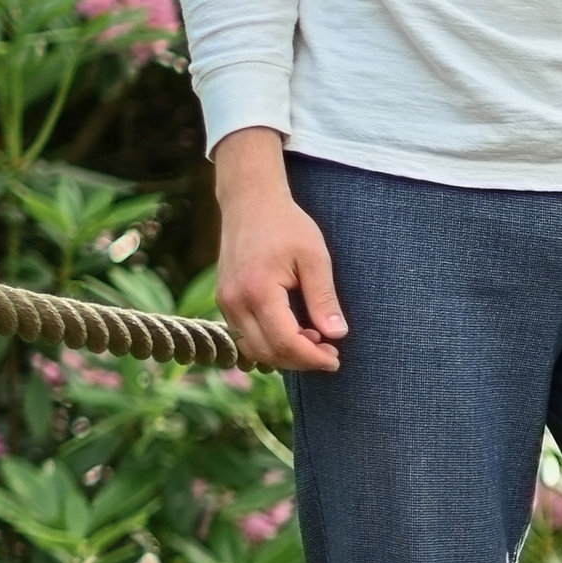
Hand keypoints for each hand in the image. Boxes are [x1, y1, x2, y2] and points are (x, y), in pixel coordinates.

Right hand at [213, 130, 345, 372]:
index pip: (285, 342)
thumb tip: (337, 335)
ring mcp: (225, 302)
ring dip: (284, 354)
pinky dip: (269, 342)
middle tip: (330, 353)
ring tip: (314, 340)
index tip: (336, 359)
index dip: (312, 358)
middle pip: (267, 353)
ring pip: (253, 349)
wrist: (250, 202)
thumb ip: (323, 298)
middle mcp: (234, 301)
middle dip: (300, 361)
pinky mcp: (225, 300)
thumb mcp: (314, 258)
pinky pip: (245, 335)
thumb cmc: (286, 225)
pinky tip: (294, 331)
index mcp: (258, 290)